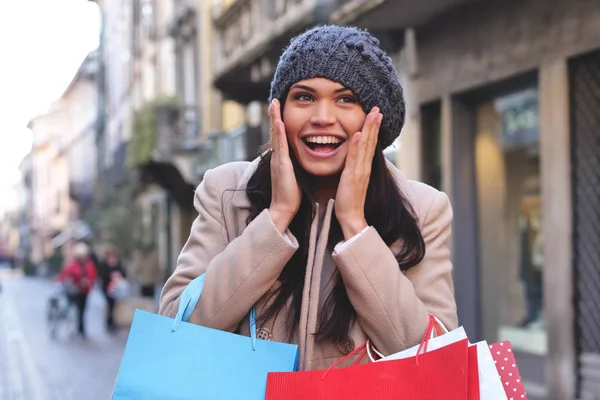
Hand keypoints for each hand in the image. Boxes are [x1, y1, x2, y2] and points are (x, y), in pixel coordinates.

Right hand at [268, 99, 300, 232]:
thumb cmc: (290, 195)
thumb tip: (298, 158)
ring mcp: (278, 160)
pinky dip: (280, 134)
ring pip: (276, 135)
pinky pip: (281, 147)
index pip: (280, 136)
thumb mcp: (293, 175)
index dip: (279, 122)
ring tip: (273, 103)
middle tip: (273, 100)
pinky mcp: (281, 166)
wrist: (283, 209)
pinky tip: (280, 123)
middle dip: (274, 115)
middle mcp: (277, 157)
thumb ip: (293, 165)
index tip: (279, 109)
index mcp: (281, 158)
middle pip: (275, 131)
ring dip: (274, 119)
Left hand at [335, 107, 382, 239]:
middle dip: (374, 124)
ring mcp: (359, 171)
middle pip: (371, 141)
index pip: (370, 144)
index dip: (373, 129)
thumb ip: (353, 169)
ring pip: (365, 146)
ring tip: (373, 114)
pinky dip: (356, 146)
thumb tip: (353, 161)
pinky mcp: (351, 177)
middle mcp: (364, 167)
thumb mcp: (352, 181)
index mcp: (364, 168)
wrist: (352, 218)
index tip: (376, 115)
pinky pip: (354, 158)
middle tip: (378, 108)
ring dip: (369, 129)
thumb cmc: (350, 201)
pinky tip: (358, 134)